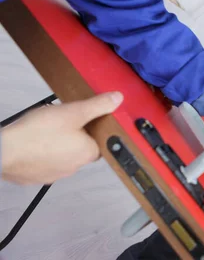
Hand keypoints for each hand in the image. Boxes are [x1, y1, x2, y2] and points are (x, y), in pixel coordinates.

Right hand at [1, 92, 122, 184]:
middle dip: (74, 134)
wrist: (4, 151)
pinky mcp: (35, 176)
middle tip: (63, 120)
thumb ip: (97, 105)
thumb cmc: (39, 132)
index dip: (94, 129)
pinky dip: (41, 153)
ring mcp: (53, 174)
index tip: (84, 119)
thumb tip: (118, 99)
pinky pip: (44, 162)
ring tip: (46, 129)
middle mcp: (74, 168)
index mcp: (88, 153)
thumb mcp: (73, 112)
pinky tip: (33, 141)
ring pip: (62, 155)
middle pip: (81, 148)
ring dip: (58, 144)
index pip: (101, 142)